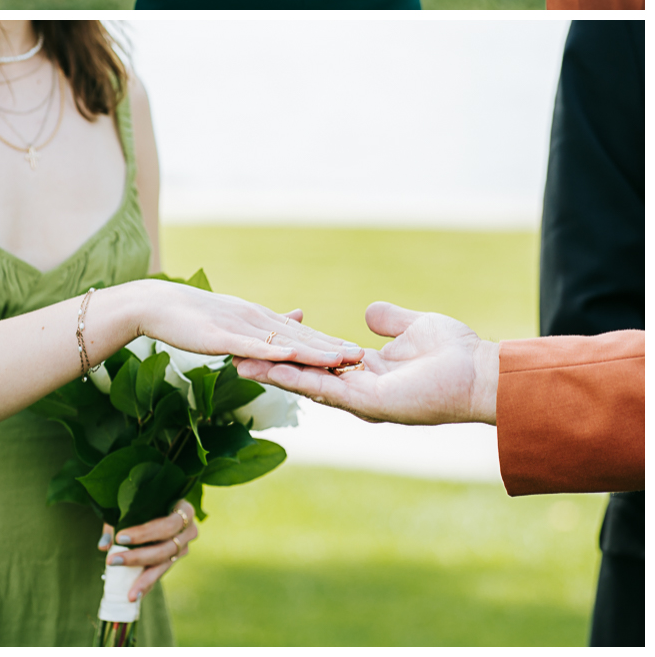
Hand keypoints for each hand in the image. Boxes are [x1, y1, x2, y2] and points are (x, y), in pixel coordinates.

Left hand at [98, 499, 197, 600]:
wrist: (161, 504)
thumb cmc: (148, 500)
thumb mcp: (136, 504)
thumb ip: (119, 522)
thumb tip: (103, 545)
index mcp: (184, 510)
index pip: (168, 525)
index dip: (145, 533)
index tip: (120, 537)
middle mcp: (189, 531)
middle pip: (165, 549)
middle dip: (137, 557)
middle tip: (112, 561)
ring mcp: (183, 547)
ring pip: (164, 565)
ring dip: (143, 579)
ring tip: (129, 594)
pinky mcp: (174, 560)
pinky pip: (160, 574)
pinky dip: (146, 585)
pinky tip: (134, 596)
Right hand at [137, 279, 363, 368]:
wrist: (159, 305)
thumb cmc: (196, 316)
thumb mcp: (239, 316)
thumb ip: (269, 321)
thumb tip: (300, 316)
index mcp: (262, 318)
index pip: (302, 334)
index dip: (329, 343)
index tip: (357, 353)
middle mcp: (258, 319)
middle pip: (300, 338)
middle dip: (331, 348)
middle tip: (362, 357)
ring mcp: (241, 327)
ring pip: (282, 342)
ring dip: (312, 351)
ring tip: (340, 360)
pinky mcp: (223, 336)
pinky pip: (252, 346)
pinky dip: (272, 352)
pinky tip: (291, 357)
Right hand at [233, 301, 498, 424]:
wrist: (479, 372)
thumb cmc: (455, 352)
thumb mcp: (413, 326)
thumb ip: (389, 321)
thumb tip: (368, 313)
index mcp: (368, 374)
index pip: (322, 364)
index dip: (295, 353)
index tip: (265, 342)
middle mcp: (361, 390)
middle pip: (307, 378)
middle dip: (273, 368)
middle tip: (237, 356)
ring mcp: (362, 399)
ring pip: (309, 385)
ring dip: (275, 374)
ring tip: (242, 362)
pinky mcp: (369, 402)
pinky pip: (327, 389)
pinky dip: (298, 377)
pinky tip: (272, 367)